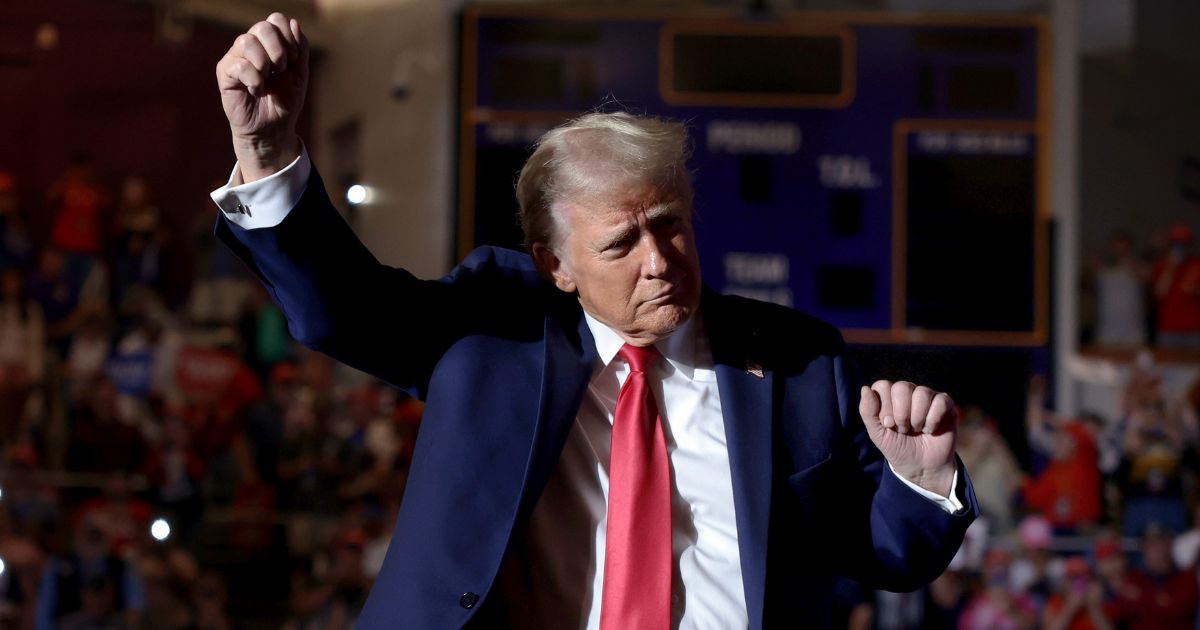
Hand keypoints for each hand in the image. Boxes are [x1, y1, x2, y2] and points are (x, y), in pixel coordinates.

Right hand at [215, 13, 308, 181]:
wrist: (274, 128)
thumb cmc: (284, 101)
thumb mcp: (300, 74)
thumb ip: (301, 49)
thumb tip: (294, 23)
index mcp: (269, 42)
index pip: (276, 20)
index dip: (289, 38)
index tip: (293, 60)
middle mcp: (251, 46)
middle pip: (262, 27)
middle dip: (278, 50)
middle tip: (280, 70)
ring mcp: (236, 57)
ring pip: (247, 41)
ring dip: (265, 63)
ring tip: (267, 80)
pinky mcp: (225, 73)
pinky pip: (240, 66)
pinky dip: (254, 80)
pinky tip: (256, 91)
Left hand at [859, 380, 957, 495]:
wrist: (921, 467)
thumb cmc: (898, 448)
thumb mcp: (877, 434)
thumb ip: (868, 412)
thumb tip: (865, 388)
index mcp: (889, 396)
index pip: (883, 386)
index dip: (885, 407)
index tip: (888, 425)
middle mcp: (908, 392)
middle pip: (902, 387)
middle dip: (901, 414)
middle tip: (903, 430)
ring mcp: (927, 396)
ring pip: (922, 393)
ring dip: (917, 418)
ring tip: (917, 430)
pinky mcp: (945, 404)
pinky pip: (940, 401)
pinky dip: (932, 420)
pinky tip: (930, 430)